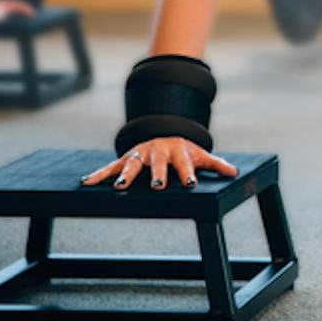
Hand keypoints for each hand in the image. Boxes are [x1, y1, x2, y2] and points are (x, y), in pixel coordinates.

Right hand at [80, 136, 238, 190]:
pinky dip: (98, 174)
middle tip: (157, 185)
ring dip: (126, 175)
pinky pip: (110, 167)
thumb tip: (235, 173)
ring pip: (132, 164)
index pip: (185, 165)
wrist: (164, 132)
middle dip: (157, 174)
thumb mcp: (200, 155)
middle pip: (158, 164)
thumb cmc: (184, 150)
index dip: (188, 174)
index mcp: (178, 152)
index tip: (191, 184)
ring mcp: (141, 154)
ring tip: (119, 188)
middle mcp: (158, 152)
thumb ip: (216, 164)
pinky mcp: (127, 158)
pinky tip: (86, 182)